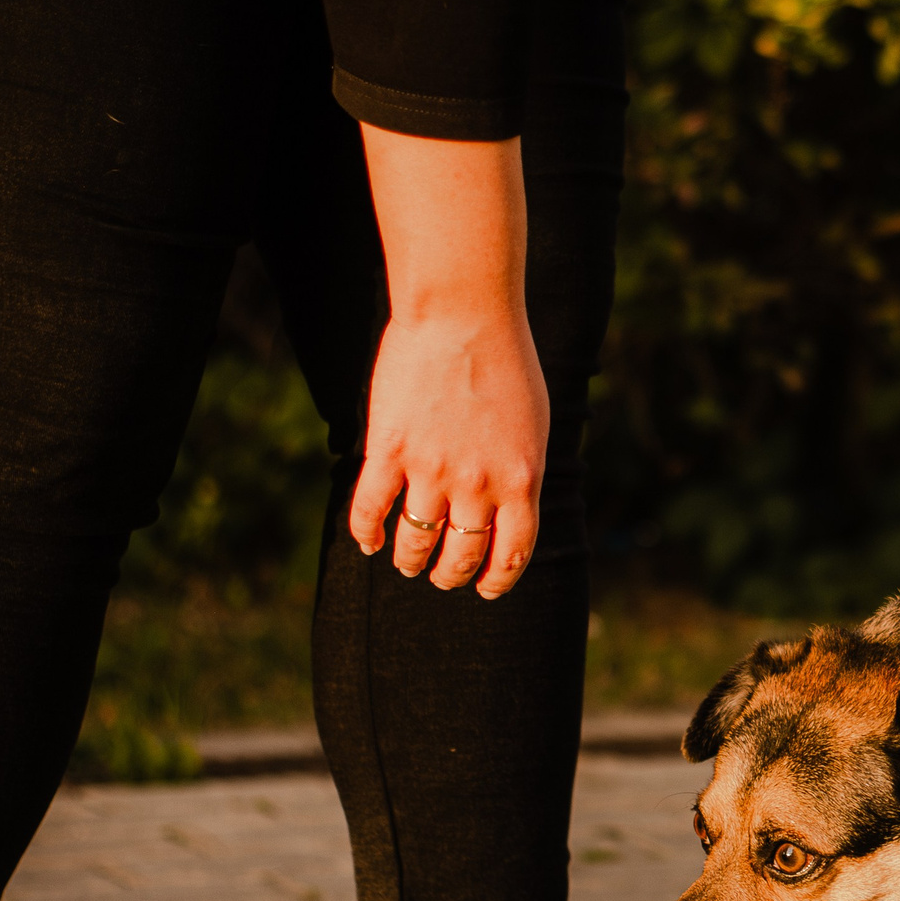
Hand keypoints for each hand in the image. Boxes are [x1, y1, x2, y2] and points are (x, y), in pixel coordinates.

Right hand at [347, 125, 546, 597]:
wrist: (464, 312)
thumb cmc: (506, 360)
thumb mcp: (533, 424)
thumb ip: (520, 470)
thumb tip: (511, 507)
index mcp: (521, 480)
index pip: (512, 554)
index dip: (496, 579)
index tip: (484, 587)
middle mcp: (478, 485)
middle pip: (462, 556)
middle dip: (450, 575)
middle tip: (441, 576)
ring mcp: (432, 470)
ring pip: (414, 542)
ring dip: (409, 560)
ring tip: (405, 562)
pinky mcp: (390, 449)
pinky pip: (371, 509)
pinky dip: (366, 533)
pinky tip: (368, 541)